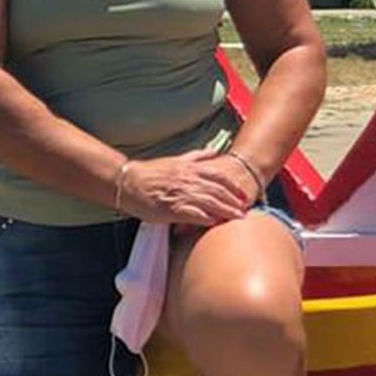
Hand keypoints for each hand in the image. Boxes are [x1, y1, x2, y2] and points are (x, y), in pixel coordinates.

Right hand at [120, 150, 253, 226]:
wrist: (129, 182)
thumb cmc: (151, 172)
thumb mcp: (175, 160)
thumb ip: (197, 156)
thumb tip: (215, 151)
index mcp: (189, 168)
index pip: (218, 176)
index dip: (233, 186)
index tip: (243, 194)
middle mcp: (187, 180)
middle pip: (217, 191)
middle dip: (233, 200)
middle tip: (246, 210)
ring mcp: (180, 194)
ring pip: (209, 202)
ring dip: (225, 210)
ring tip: (237, 217)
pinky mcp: (171, 209)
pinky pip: (193, 214)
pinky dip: (206, 219)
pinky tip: (215, 223)